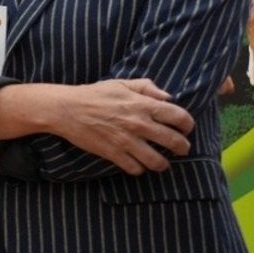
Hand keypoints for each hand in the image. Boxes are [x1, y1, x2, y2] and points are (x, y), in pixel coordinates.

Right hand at [53, 78, 194, 174]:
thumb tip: (168, 97)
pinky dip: (139, 169)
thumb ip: (146, 88)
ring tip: (161, 163)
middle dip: (182, 148)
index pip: (179, 117)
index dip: (188, 125)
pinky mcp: (112, 153)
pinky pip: (135, 168)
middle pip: (174, 142)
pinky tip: (138, 165)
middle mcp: (138, 124)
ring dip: (163, 164)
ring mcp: (126, 141)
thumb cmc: (93, 94)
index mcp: (143, 105)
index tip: (186, 129)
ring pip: (157, 160)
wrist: (65, 109)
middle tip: (181, 149)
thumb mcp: (121, 83)